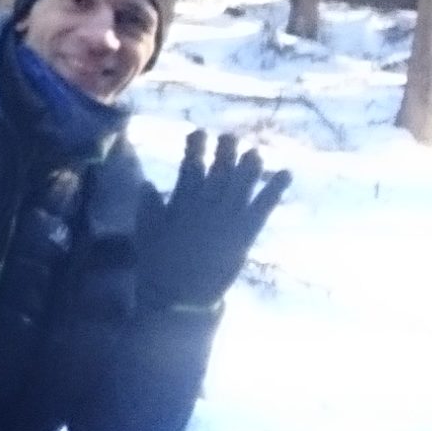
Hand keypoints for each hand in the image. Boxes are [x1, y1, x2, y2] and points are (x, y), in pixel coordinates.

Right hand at [139, 130, 289, 310]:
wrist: (181, 298)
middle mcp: (208, 206)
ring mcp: (229, 220)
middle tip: (229, 137)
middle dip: (225, 151)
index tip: (199, 132)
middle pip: (220, 171)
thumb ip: (147, 206)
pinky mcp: (245, 234)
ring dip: (250, 166)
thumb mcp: (145, 232)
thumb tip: (148, 184)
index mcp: (182, 203)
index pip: (191, 167)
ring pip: (242, 184)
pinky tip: (286, 173)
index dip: (196, 147)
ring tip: (254, 151)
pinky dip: (275, 189)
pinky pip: (263, 207)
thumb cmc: (158, 265)